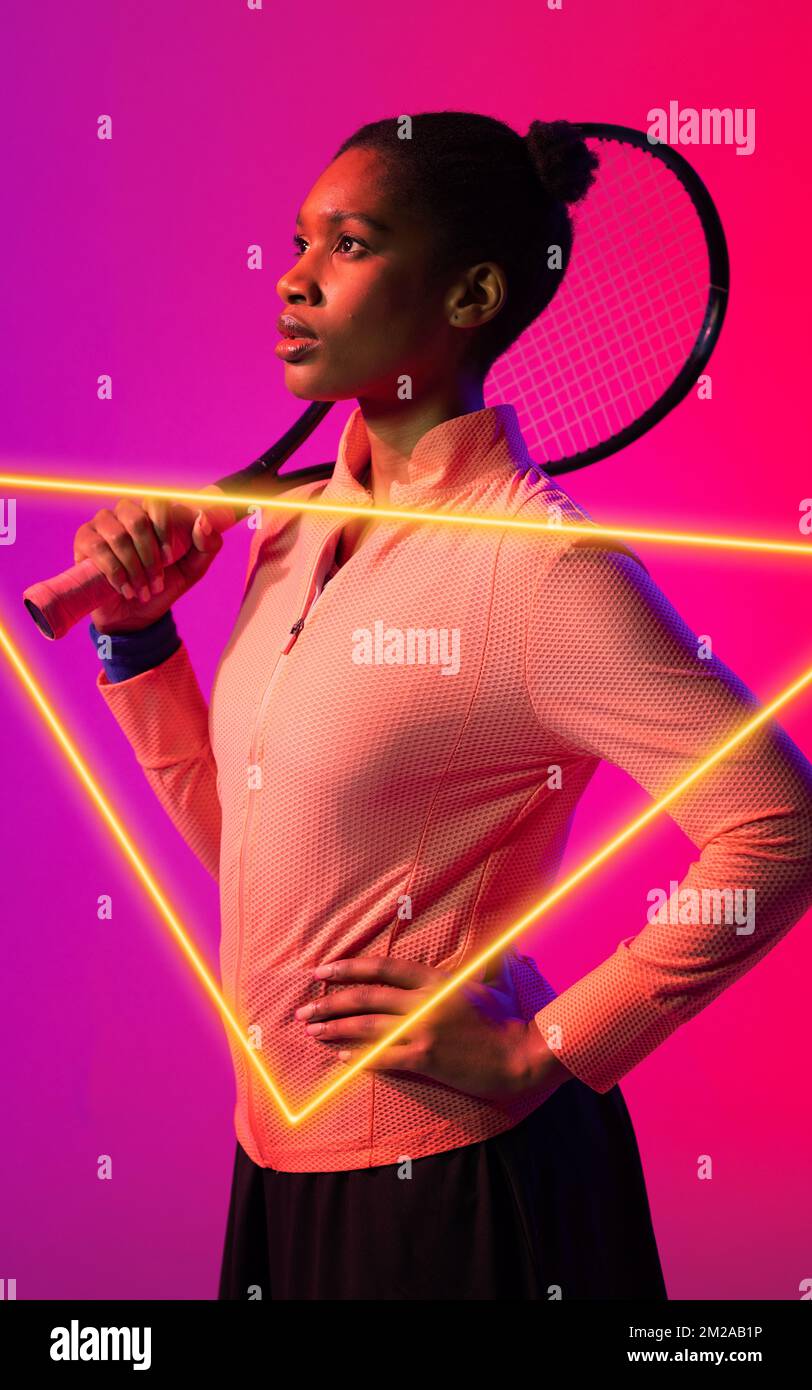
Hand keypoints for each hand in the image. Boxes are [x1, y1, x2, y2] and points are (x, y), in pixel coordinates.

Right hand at [73, 485, 236, 633]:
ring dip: (134, 568)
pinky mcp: (84, 540)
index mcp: (154, 514)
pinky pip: (97, 548)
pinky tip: (126, 590)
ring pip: (118, 535)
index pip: (158, 502)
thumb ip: (208, 544)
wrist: (136, 616)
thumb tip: (203, 519)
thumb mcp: (194, 569)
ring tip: (142, 591)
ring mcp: (103, 524)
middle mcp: (127, 513)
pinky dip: (116, 573)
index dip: (164, 529)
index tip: (170, 559)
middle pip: (137, 519)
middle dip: (149, 556)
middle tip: (156, 581)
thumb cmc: (164, 586)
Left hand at [296, 955, 573, 1108]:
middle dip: (329, 1003)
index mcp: (434, 979)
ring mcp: (423, 1030)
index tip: (322, 971)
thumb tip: (452, 947)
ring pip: (367, 1027)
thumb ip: (457, 966)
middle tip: (302, 1010)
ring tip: (311, 1032)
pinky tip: (339, 1059)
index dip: (348, 969)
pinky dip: (357, 1058)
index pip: (381, 968)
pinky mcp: (426, 1059)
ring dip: (334, 1029)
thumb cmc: (504, 1016)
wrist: (521, 1053)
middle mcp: (424, 1002)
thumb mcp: (480, 981)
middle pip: (366, 998)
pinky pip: (382, 1057)